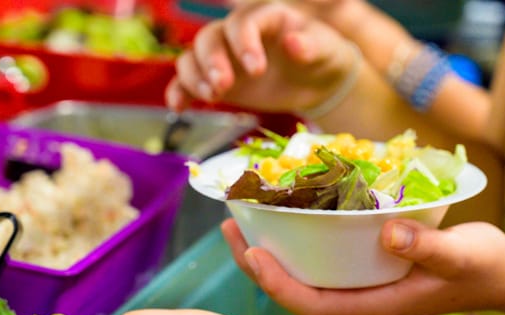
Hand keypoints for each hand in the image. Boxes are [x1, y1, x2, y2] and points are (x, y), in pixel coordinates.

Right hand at [165, 1, 357, 112]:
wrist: (316, 82)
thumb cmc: (323, 58)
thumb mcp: (327, 50)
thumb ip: (312, 45)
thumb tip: (294, 43)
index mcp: (266, 17)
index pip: (245, 21)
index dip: (245, 42)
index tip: (257, 69)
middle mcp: (239, 33)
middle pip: (211, 36)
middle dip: (213, 61)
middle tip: (224, 87)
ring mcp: (224, 55)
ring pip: (194, 56)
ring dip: (194, 76)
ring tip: (211, 96)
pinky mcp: (216, 79)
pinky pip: (188, 81)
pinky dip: (179, 92)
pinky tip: (178, 107)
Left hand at [221, 218, 504, 314]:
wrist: (503, 273)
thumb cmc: (484, 268)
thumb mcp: (462, 256)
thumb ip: (428, 247)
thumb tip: (388, 232)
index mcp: (373, 303)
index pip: (311, 304)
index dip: (276, 284)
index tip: (251, 254)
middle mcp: (360, 295)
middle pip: (296, 287)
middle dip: (258, 261)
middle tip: (232, 224)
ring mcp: (363, 280)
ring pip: (306, 270)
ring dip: (274, 245)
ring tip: (246, 216)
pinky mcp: (369, 263)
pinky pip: (324, 253)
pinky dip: (302, 234)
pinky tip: (293, 209)